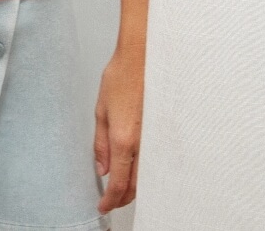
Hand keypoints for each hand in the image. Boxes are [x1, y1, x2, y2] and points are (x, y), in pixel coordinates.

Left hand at [93, 47, 144, 214]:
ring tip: (122, 188)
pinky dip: (146, 173)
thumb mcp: (101, 110)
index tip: (103, 206)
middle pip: (136, 186)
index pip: (119, 183)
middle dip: (123, 198)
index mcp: (124, 139)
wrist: (142, 57)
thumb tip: (102, 168)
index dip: (110, 200)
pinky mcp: (163, 133)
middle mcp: (143, 144)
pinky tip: (139, 170)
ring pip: (148, 177)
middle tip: (111, 201)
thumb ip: (101, 143)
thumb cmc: (121, 77)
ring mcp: (156, 139)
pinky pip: (156, 161)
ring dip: (135, 188)